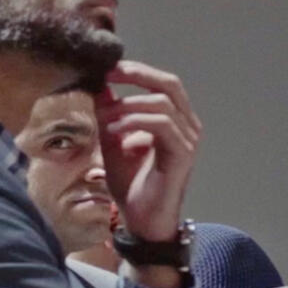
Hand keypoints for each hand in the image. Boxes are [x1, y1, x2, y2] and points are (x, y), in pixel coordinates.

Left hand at [95, 61, 201, 244]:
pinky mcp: (182, 154)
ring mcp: (188, 139)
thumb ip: (109, 113)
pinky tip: (113, 133)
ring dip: (128, 106)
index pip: (162, 82)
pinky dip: (134, 123)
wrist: (140, 219)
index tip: (107, 69)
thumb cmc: (130, 182)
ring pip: (163, 103)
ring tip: (105, 119)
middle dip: (137, 75)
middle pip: (170, 83)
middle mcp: (187, 125)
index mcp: (175, 119)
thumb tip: (98, 84)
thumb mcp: (112, 140)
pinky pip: (161, 125)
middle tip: (109, 75)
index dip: (136, 71)